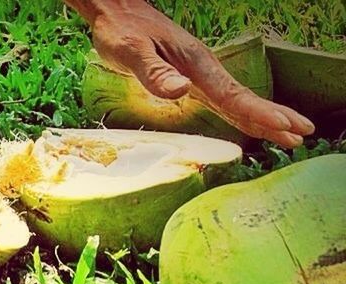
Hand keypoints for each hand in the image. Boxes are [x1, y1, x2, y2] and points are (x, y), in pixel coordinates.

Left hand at [69, 0, 314, 146]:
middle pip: (243, 98)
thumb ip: (155, 72)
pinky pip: (222, 99)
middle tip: (302, 135)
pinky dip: (240, 112)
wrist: (118, 11)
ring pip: (236, 100)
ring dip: (262, 117)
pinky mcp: (190, 77)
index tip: (282, 126)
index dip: (257, 112)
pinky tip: (250, 122)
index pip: (232, 94)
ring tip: (289, 135)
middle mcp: (202, 70)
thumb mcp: (132, 52)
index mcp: (195, 64)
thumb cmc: (122, 31)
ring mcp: (198, 74)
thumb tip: (181, 91)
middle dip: (273, 117)